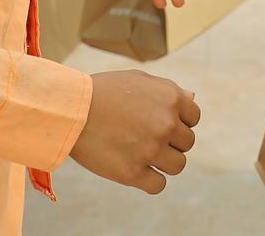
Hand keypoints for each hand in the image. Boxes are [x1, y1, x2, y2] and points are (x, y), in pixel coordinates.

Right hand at [69, 71, 199, 195]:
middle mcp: (166, 123)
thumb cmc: (104, 92)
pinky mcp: (133, 172)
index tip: (161, 124)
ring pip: (177, 166)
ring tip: (144, 156)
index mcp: (171, 98)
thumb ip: (169, 90)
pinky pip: (158, 185)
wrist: (70, 109)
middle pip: (187, 143)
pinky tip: (137, 171)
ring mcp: (151, 149)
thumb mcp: (140, 80)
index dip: (179, 122)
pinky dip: (151, 182)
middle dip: (171, 143)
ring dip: (164, 163)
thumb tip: (192, 99)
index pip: (193, 118)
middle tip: (148, 140)